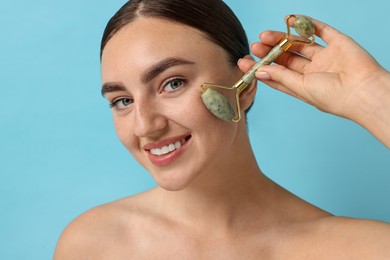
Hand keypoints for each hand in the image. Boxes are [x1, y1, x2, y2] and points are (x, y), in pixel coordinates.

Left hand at [238, 15, 389, 147]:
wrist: (364, 90)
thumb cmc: (332, 97)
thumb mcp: (301, 88)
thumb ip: (281, 77)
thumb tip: (259, 71)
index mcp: (303, 86)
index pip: (278, 76)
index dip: (261, 69)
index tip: (244, 63)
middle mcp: (313, 72)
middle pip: (286, 59)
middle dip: (269, 52)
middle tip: (254, 46)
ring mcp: (325, 57)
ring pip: (299, 44)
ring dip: (282, 39)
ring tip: (264, 35)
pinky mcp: (338, 44)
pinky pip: (321, 31)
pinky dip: (306, 24)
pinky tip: (290, 21)